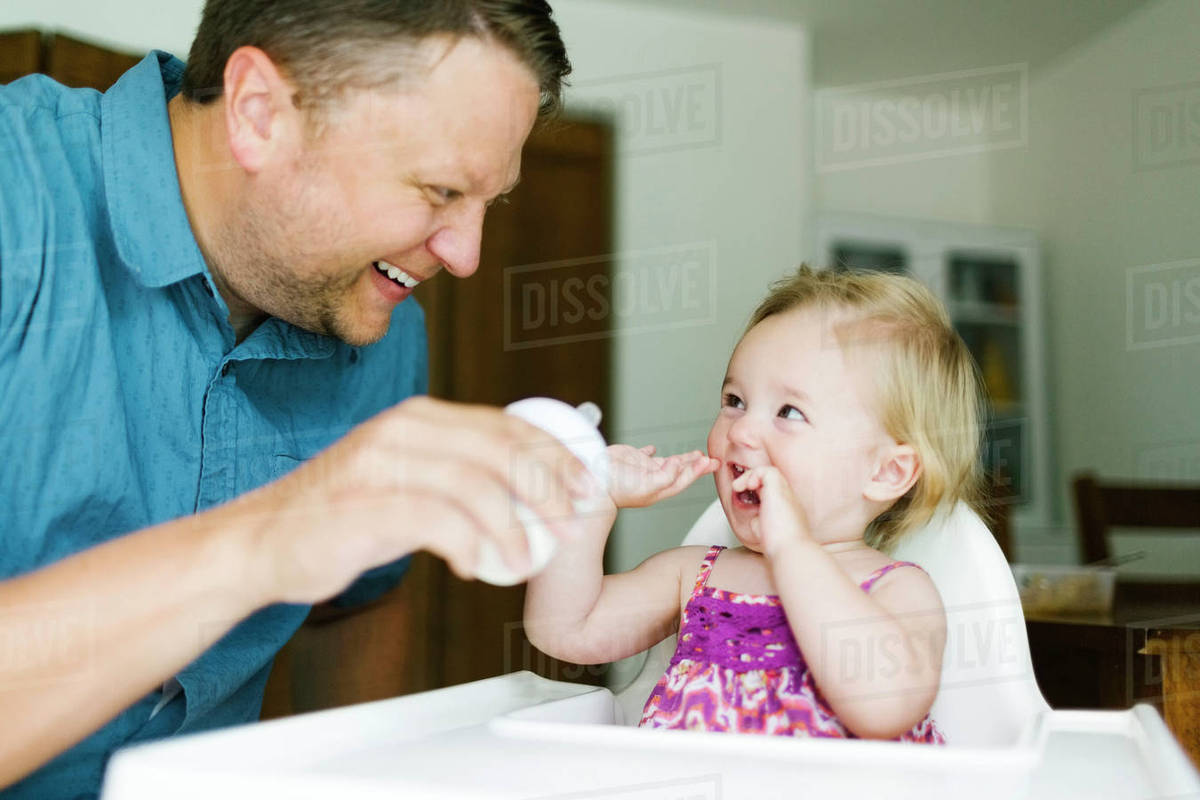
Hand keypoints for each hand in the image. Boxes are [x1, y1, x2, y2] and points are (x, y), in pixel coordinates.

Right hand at [242, 396, 596, 603]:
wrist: (259, 542)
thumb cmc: (339, 516)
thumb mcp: (405, 479)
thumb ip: (457, 475)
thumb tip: (527, 491)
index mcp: (418, 419)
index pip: (505, 426)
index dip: (555, 455)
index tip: (587, 485)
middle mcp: (402, 431)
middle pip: (500, 449)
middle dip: (549, 488)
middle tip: (573, 524)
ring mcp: (380, 466)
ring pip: (476, 484)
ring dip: (515, 527)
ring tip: (527, 557)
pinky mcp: (364, 506)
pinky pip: (436, 521)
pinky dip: (469, 546)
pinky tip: (477, 565)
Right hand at [606, 444, 718, 508]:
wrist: (593, 482)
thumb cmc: (617, 488)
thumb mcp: (646, 485)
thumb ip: (666, 475)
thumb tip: (677, 462)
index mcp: (658, 489)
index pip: (682, 479)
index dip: (697, 471)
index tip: (710, 461)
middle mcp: (652, 480)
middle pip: (679, 472)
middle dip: (696, 466)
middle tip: (712, 460)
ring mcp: (642, 469)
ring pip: (666, 463)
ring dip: (681, 459)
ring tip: (695, 454)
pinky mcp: (631, 459)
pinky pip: (644, 455)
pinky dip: (650, 452)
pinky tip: (653, 449)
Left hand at [731, 465, 813, 555]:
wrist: (789, 549)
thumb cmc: (779, 546)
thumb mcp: (765, 531)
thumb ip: (760, 522)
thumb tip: (753, 519)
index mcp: (784, 507)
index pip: (770, 490)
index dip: (755, 489)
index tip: (742, 497)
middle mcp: (787, 497)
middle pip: (769, 478)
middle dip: (751, 480)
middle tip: (738, 489)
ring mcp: (785, 492)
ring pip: (769, 472)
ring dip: (751, 476)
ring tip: (740, 487)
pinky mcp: (779, 489)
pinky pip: (766, 471)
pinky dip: (753, 475)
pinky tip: (747, 487)